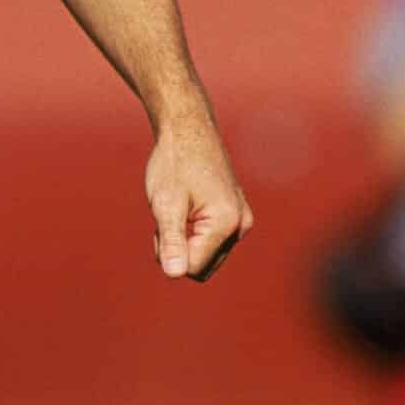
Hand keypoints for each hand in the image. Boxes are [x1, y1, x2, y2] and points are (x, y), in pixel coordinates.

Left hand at [146, 110, 252, 283]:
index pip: (193, 267)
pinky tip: (186, 206)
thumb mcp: (166, 204)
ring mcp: (240, 222)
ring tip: (176, 208)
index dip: (169, 251)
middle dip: (178, 249)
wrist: (188, 130)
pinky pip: (209, 242)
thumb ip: (171, 242)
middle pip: (201, 266)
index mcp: (227, 223)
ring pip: (204, 256)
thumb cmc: (174, 163)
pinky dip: (192, 231)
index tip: (163, 221)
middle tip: (167, 214)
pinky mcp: (235, 217)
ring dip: (183, 240)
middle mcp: (241, 226)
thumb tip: (174, 275)